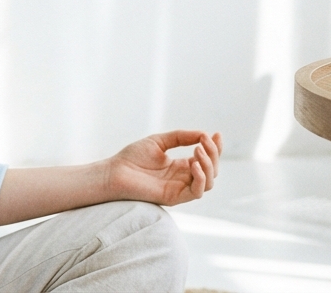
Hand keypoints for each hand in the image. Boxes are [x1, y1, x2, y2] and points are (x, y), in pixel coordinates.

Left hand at [104, 130, 221, 205]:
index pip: (206, 159)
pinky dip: (200, 179)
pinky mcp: (174, 198)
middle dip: (213, 154)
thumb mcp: (160, 141)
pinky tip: (194, 165)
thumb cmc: (132, 158)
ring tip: (198, 150)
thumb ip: (181, 137)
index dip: (215, 147)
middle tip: (204, 140)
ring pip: (208, 182)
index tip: (216, 133)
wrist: (114, 172)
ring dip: (209, 165)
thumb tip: (203, 133)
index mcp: (180, 166)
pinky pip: (196, 192)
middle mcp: (183, 179)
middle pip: (212, 170)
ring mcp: (179, 189)